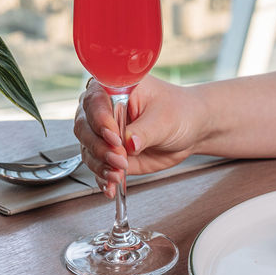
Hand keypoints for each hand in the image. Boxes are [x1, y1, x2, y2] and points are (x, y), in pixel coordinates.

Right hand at [74, 76, 200, 197]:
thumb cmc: (179, 112)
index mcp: (116, 88)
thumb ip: (144, 131)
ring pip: (88, 149)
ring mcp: (105, 133)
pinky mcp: (110, 153)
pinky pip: (98, 166)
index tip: (114, 137)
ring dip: (100, 165)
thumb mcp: (164, 119)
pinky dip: (102, 178)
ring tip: (118, 174)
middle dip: (99, 147)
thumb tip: (128, 143)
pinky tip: (111, 186)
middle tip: (119, 158)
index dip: (100, 120)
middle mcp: (105, 110)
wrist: (191, 130)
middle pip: (85, 127)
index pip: (94, 101)